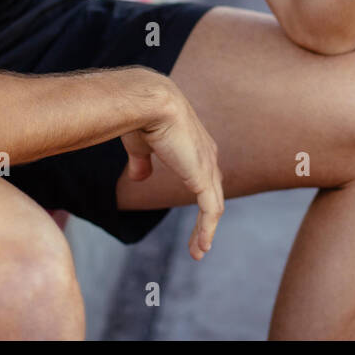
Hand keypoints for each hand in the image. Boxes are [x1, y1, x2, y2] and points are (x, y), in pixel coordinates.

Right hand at [120, 73, 223, 260]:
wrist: (147, 102)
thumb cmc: (140, 117)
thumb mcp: (141, 146)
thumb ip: (143, 162)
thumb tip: (140, 178)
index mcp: (194, 146)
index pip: (204, 177)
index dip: (201, 198)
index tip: (195, 217)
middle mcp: (206, 155)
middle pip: (213, 193)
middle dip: (207, 220)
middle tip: (199, 244)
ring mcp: (207, 166)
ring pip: (214, 205)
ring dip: (206, 231)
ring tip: (198, 252)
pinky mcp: (203, 176)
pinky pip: (211, 210)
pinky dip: (207, 230)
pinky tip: (202, 247)